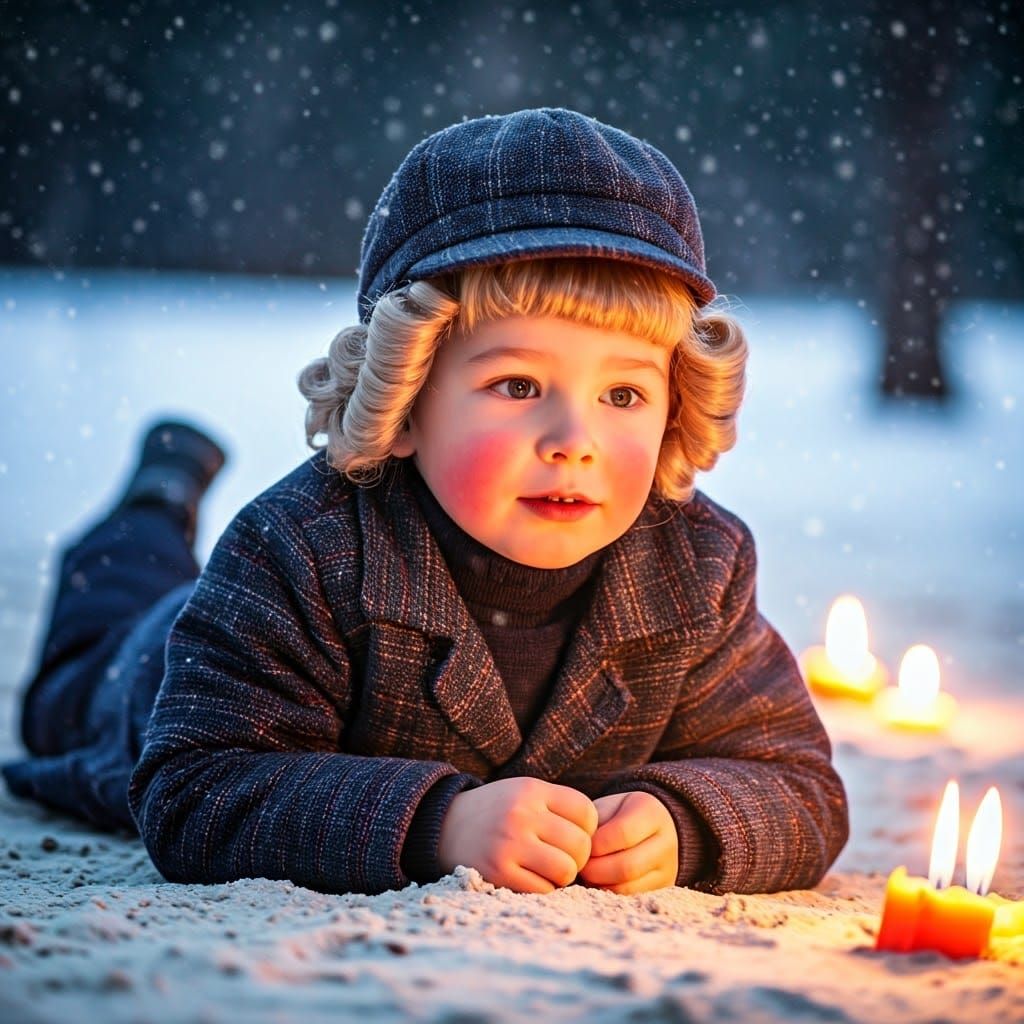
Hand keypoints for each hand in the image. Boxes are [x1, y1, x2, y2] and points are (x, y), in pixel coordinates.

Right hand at [437, 777, 597, 893]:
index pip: (586, 812)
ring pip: (566, 871)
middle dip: (577, 857)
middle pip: (580, 845)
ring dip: (562, 876)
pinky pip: (543, 890)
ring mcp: (509, 844)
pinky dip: (543, 889)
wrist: (443, 826)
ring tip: (547, 869)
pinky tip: (529, 878)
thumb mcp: (524, 793)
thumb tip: (602, 840)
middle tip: (561, 857)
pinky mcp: (498, 873)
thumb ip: (559, 807)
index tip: (572, 834)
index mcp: (532, 790)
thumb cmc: (497, 812)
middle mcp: (521, 814)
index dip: (587, 829)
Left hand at [578, 791, 678, 894]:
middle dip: (595, 870)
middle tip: (579, 866)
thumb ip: (595, 823)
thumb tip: (579, 849)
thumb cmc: (620, 815)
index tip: (579, 846)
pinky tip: (598, 882)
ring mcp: (668, 869)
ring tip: (587, 874)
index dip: (596, 844)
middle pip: (628, 867)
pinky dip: (609, 893)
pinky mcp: (662, 890)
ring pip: (628, 888)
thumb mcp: (608, 807)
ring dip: (600, 884)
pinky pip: (630, 899)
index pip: (622, 833)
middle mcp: (666, 842)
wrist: (653, 828)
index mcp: (651, 813)